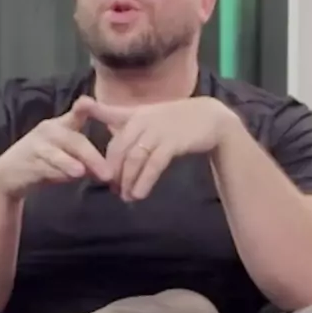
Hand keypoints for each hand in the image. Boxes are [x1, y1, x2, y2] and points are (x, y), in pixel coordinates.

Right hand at [0, 97, 112, 199]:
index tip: (89, 102)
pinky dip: (55, 174)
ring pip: (57, 155)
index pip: (76, 114)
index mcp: (62, 126)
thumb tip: (109, 172)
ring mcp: (36, 146)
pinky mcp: (27, 162)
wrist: (8, 174)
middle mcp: (49, 131)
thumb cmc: (45, 161)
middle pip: (73, 141)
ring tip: (80, 172)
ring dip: (69, 163)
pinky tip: (64, 180)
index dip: (83, 108)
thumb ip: (86, 160)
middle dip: (91, 157)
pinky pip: (43, 168)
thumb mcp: (67, 155)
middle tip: (108, 174)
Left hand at [75, 96, 236, 200]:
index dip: (104, 160)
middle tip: (114, 190)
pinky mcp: (173, 142)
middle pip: (119, 150)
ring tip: (126, 197)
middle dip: (114, 173)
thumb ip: (126, 127)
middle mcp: (142, 121)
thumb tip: (109, 152)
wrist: (211, 118)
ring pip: (134, 158)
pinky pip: (154, 164)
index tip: (100, 175)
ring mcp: (157, 131)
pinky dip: (144, 180)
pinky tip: (139, 193)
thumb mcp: (148, 118)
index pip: (111, 138)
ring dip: (127, 180)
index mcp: (133, 115)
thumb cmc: (176, 121)